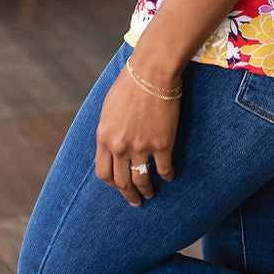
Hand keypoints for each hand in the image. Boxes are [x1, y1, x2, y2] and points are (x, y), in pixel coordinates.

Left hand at [95, 66, 180, 206]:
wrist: (152, 72)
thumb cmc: (130, 84)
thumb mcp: (108, 108)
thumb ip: (108, 130)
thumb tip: (110, 143)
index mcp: (104, 138)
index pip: (104, 173)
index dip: (112, 183)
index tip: (119, 186)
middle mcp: (120, 147)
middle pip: (122, 182)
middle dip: (129, 195)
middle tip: (135, 201)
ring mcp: (142, 147)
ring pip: (142, 180)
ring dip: (146, 191)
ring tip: (150, 194)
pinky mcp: (163, 143)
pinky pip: (164, 169)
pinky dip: (167, 176)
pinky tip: (170, 176)